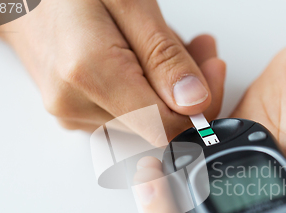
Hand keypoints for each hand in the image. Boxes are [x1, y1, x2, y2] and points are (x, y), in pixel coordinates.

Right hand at [3, 0, 225, 141]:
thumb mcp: (127, 0)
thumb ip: (163, 55)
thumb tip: (193, 102)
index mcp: (89, 72)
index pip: (165, 126)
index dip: (201, 105)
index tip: (213, 70)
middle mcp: (76, 104)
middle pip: (159, 124)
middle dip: (188, 89)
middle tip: (198, 48)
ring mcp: (73, 114)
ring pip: (146, 119)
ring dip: (167, 86)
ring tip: (164, 43)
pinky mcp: (76, 115)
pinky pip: (128, 113)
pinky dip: (146, 90)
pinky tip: (142, 59)